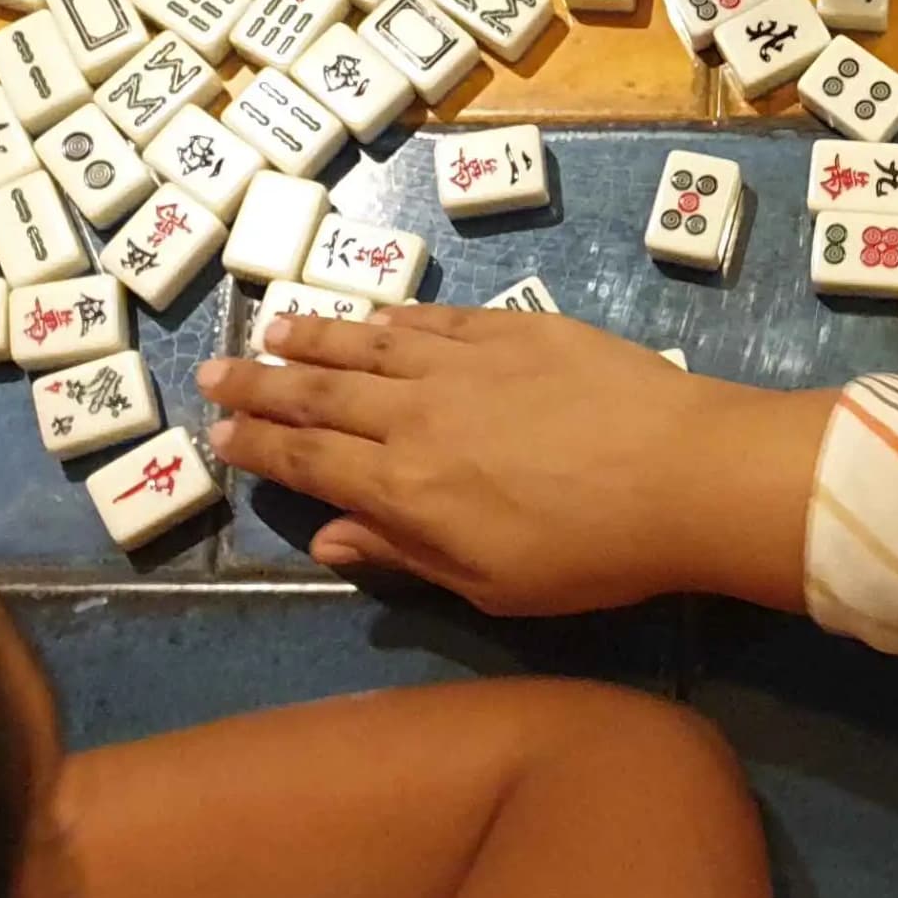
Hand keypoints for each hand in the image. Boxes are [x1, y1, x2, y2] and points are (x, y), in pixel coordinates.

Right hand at [202, 304, 833, 613]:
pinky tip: (369, 312)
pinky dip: (389, 315)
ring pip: (366, 344)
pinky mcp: (512, 329)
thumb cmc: (591, 554)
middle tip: (214, 373)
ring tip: (270, 328)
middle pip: (318, 395)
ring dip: (311, 337)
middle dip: (261, 385)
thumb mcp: (489, 586)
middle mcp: (414, 416)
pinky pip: (430, 320)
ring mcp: (462, 364)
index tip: (220, 436)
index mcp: (402, 488)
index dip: (258, 450)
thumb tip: (330, 539)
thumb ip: (404, 555)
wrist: (683, 474)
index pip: (308, 463)